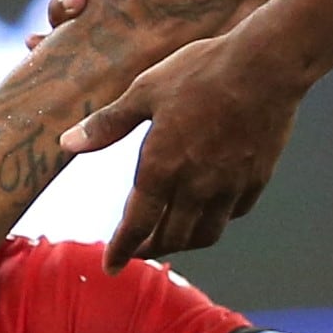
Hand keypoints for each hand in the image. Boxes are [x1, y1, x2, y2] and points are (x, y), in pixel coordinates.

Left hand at [62, 26, 304, 264]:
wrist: (266, 66)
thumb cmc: (201, 71)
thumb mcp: (145, 90)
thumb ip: (107, 124)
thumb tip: (66, 143)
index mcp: (162, 167)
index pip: (136, 225)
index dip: (121, 250)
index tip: (112, 266)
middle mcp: (195, 186)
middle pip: (171, 238)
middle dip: (151, 248)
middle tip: (139, 248)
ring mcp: (230, 186)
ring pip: (205, 234)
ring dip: (184, 242)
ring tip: (173, 236)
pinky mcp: (256, 179)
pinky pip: (233, 213)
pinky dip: (216, 219)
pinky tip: (210, 209)